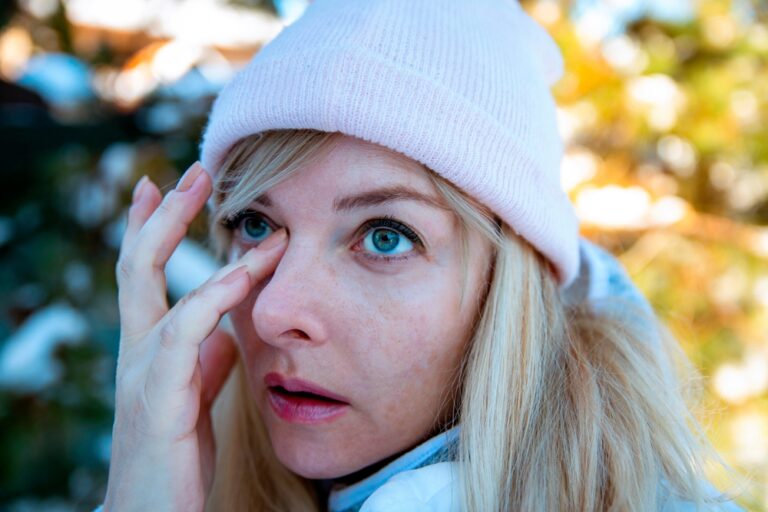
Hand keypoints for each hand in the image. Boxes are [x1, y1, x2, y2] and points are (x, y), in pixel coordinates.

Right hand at [103, 163, 286, 510]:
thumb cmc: (174, 459)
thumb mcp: (196, 397)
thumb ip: (208, 362)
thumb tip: (228, 332)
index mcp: (149, 349)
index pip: (143, 276)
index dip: (151, 229)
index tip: (164, 188)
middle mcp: (137, 351)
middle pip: (137, 266)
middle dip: (163, 215)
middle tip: (191, 170)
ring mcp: (143, 372)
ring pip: (155, 289)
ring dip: (186, 241)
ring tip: (220, 201)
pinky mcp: (161, 398)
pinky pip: (186, 334)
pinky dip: (213, 297)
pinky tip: (244, 273)